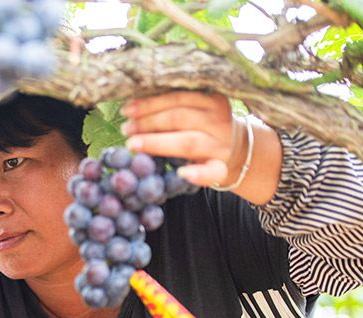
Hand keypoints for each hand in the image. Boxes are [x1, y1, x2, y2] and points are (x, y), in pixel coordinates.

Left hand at [120, 91, 248, 188]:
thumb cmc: (202, 125)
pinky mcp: (221, 167)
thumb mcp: (193, 108)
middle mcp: (218, 120)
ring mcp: (220, 145)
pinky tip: (182, 173)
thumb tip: (132, 104)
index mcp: (211, 99)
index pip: (177, 97)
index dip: (150, 103)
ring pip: (187, 142)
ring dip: (157, 144)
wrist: (236, 149)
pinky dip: (198, 174)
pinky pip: (212, 171)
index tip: (126, 109)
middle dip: (148, 123)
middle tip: (126, 128)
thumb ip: (171, 104)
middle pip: (178, 118)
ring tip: (133, 144)